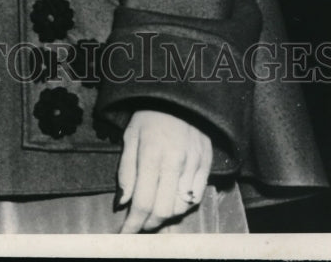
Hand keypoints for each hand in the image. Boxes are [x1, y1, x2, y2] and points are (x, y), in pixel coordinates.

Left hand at [117, 108, 211, 232]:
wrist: (179, 95)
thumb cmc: (150, 116)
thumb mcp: (130, 137)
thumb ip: (126, 171)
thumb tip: (123, 203)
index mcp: (152, 154)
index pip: (143, 202)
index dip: (133, 223)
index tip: (125, 234)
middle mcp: (175, 162)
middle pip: (163, 210)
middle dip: (148, 224)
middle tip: (139, 224)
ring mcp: (194, 164)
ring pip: (180, 207)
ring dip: (165, 216)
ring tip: (153, 211)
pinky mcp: (207, 163)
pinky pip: (196, 196)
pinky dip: (182, 204)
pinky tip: (172, 199)